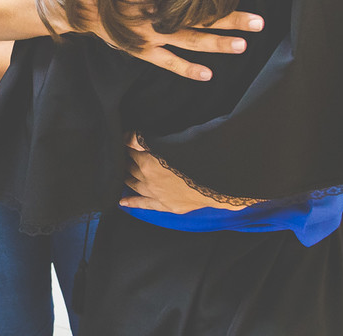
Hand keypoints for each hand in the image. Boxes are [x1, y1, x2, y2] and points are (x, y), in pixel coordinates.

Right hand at [71, 0, 263, 80]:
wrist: (76, 6)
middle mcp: (157, 15)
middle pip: (201, 17)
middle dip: (231, 19)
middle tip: (259, 22)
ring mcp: (150, 36)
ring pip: (190, 42)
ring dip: (217, 44)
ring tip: (243, 46)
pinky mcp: (142, 50)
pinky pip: (167, 63)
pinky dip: (187, 70)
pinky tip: (208, 75)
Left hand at [118, 134, 249, 212]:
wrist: (220, 179)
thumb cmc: (202, 152)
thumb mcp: (176, 137)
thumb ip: (151, 138)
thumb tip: (132, 136)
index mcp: (149, 159)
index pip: (131, 147)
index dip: (127, 141)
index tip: (125, 138)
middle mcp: (148, 177)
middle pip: (130, 166)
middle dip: (126, 158)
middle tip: (123, 153)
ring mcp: (156, 193)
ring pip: (133, 184)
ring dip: (126, 176)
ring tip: (122, 171)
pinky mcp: (166, 205)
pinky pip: (144, 204)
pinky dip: (132, 202)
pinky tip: (122, 202)